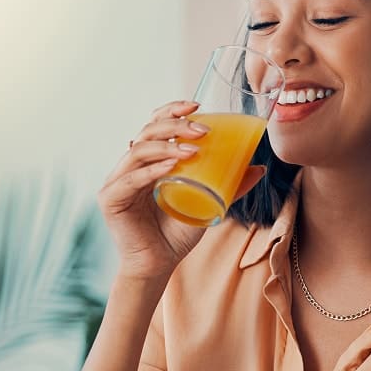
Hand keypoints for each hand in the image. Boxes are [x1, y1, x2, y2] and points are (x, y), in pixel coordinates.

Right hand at [97, 100, 265, 279]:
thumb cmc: (178, 233)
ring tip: (193, 149)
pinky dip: (152, 170)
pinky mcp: (111, 199)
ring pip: (139, 150)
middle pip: (147, 132)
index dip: (172, 110)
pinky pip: (132, 179)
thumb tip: (259, 168)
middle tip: (202, 131)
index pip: (155, 124)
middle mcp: (129, 166)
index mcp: (148, 160)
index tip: (197, 105)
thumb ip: (230, 186)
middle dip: (175, 125)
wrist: (159, 265)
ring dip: (167, 145)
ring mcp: (117, 181)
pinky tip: (171, 165)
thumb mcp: (209, 202)